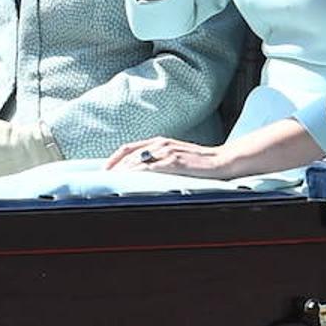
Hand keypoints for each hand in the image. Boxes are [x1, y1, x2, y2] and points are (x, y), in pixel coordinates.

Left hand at [104, 135, 234, 179]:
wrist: (222, 160)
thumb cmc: (201, 162)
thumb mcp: (176, 157)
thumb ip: (160, 161)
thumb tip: (143, 173)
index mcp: (159, 142)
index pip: (128, 148)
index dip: (114, 159)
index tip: (104, 171)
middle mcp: (160, 144)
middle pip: (129, 155)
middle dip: (114, 168)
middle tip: (103, 181)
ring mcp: (168, 152)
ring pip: (137, 161)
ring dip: (123, 173)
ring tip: (111, 183)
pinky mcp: (175, 162)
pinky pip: (151, 169)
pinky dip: (138, 175)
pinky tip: (130, 183)